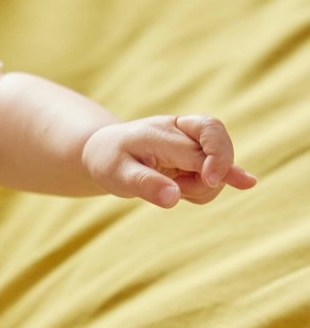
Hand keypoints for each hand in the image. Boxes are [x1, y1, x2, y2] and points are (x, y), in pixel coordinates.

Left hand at [82, 114, 256, 207]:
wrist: (105, 151)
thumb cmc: (109, 161)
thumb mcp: (117, 175)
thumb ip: (145, 185)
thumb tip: (173, 198)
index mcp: (161, 132)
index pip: (200, 146)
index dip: (215, 163)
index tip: (211, 182)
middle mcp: (181, 129)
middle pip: (219, 145)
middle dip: (216, 173)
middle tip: (188, 190)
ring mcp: (192, 140)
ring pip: (221, 161)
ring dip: (204, 185)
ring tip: (172, 188)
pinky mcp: (197, 153)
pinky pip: (215, 173)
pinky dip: (204, 187)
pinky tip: (179, 188)